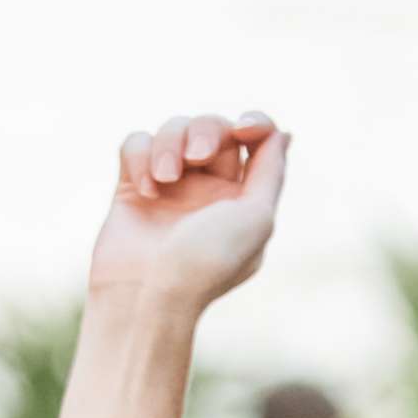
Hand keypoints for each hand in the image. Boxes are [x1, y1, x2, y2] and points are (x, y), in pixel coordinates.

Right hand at [89, 111, 288, 312]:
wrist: (147, 294)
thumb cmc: (207, 263)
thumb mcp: (257, 218)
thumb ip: (272, 171)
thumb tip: (283, 133)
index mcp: (244, 200)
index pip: (256, 141)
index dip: (255, 122)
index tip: (244, 127)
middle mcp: (210, 192)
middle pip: (213, 127)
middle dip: (206, 130)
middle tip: (197, 158)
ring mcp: (171, 188)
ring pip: (174, 129)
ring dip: (170, 144)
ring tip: (165, 179)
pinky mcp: (134, 185)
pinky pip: (137, 142)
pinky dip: (140, 158)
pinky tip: (145, 191)